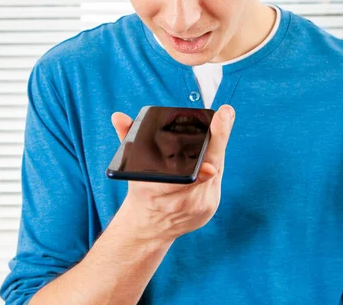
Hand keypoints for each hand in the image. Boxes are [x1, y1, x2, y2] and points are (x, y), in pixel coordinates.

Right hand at [111, 105, 234, 242]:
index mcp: (157, 190)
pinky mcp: (209, 209)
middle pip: (208, 166)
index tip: (217, 126)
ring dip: (218, 147)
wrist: (148, 228)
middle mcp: (180, 201)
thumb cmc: (142, 191)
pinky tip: (217, 147)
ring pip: (215, 170)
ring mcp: (197, 206)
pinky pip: (217, 180)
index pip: (187, 170)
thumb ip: (127, 137)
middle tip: (225, 115)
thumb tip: (118, 117)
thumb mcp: (131, 166)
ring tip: (223, 122)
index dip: (202, 152)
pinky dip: (217, 162)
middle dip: (218, 139)